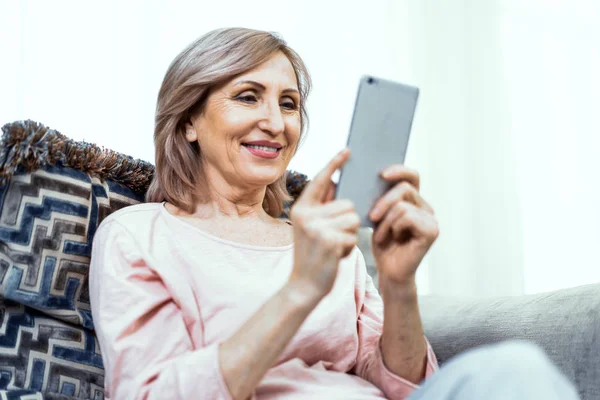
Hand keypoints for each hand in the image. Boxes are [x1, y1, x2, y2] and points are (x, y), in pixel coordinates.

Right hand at [288, 149, 359, 299]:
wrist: (303, 286)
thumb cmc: (313, 255)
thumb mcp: (312, 227)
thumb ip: (323, 206)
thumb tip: (337, 182)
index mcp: (301, 208)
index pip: (321, 180)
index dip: (334, 164)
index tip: (348, 150)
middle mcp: (306, 215)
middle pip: (347, 204)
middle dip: (349, 221)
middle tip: (334, 238)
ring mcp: (316, 228)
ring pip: (354, 218)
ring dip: (350, 234)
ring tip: (335, 246)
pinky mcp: (329, 241)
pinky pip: (354, 236)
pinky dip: (350, 247)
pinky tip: (336, 256)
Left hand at [369, 165, 438, 285]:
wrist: (389, 271)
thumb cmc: (383, 244)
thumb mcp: (377, 216)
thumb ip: (380, 198)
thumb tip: (371, 176)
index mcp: (414, 201)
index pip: (411, 176)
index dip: (399, 170)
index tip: (381, 174)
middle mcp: (426, 207)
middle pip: (404, 188)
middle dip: (383, 201)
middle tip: (372, 216)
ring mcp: (431, 219)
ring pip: (402, 205)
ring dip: (386, 221)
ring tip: (382, 236)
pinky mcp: (432, 230)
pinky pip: (407, 217)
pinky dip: (393, 227)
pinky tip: (392, 239)